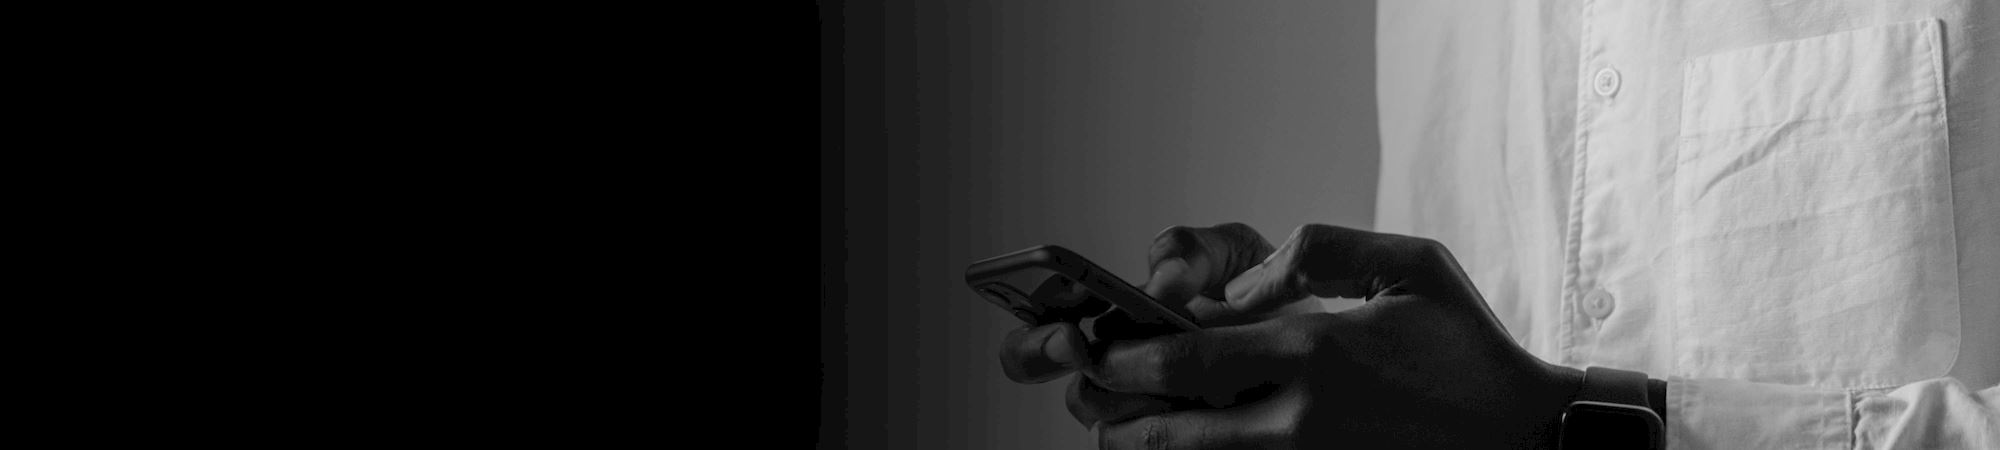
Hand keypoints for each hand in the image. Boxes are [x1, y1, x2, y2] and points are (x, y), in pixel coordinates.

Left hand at [998, 224, 1582, 448]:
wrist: (1527, 438)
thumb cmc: (1469, 350)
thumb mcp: (1411, 266)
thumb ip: (1320, 250)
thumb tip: (1246, 282)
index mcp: (1316, 350)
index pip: (1187, 357)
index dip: (1127, 357)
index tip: (1100, 349)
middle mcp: (1301, 418)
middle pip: (1171, 431)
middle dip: (1113, 415)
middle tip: (1088, 397)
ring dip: (1144, 448)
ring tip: (1118, 428)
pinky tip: (1184, 443)